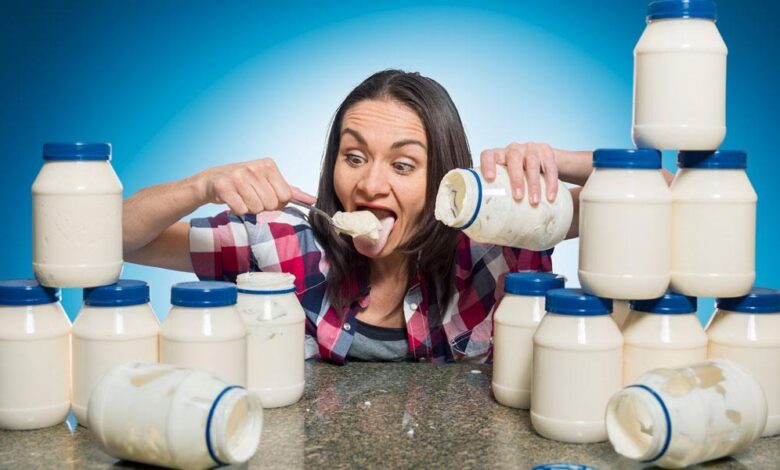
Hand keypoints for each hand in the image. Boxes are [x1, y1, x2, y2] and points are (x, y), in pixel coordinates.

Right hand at [195, 158, 315, 215]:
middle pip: (271, 204)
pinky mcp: (224, 186)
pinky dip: (237, 210)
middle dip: (261, 206)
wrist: (211, 180)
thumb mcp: (268, 182)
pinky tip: (232, 200)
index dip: (276, 202)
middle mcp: (254, 167)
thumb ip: (290, 191)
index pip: (285, 196)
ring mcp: (238, 175)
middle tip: (250, 196)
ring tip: (241, 198)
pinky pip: (241, 210)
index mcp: (268, 165)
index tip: (264, 195)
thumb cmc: (243, 183)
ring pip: (256, 208)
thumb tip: (312, 200)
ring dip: (249, 208)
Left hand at [479, 142, 558, 204]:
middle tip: (518, 197)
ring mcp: (531, 148)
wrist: (540, 159)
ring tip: (534, 202)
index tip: (490, 178)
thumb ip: (496, 191)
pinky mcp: (546, 151)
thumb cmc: (515, 175)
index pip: (488, 155)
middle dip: (516, 179)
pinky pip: (550, 167)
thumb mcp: (504, 178)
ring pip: (533, 163)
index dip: (488, 164)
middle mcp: (513, 149)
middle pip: (514, 158)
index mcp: (498, 155)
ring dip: (534, 184)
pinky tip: (550, 197)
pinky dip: (551, 183)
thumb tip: (486, 220)